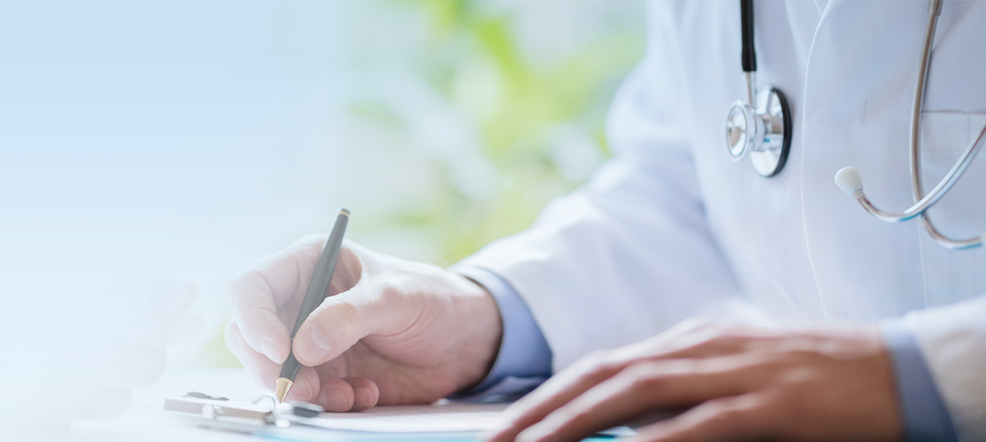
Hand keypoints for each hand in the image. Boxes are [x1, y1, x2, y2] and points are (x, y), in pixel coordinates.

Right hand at [226, 236, 501, 411]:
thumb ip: (348, 317)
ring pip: (273, 373)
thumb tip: (302, 348)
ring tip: (347, 394)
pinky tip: (366, 393)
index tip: (278, 351)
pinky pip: (306, 398)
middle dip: (271, 368)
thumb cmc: (431, 299)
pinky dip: (331, 404)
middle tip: (306, 388)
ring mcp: (309, 342)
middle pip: (248, 337)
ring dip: (304, 393)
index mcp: (308, 265)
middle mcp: (300, 303)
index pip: (251, 288)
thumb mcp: (395, 297)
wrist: (463, 340)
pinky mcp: (325, 375)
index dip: (253, 320)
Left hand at [485, 320, 899, 441]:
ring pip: (637, 392)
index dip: (546, 396)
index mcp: (688, 341)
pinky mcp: (771, 402)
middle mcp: (700, 347)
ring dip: (577, 423)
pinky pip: (703, 422)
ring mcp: (734, 371)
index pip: (600, 366)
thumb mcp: (734, 377)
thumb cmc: (813, 380)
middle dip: (541, 411)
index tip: (505, 428)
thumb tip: (622, 425)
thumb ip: (679, 396)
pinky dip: (657, 440)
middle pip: (602, 375)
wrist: (900, 371)